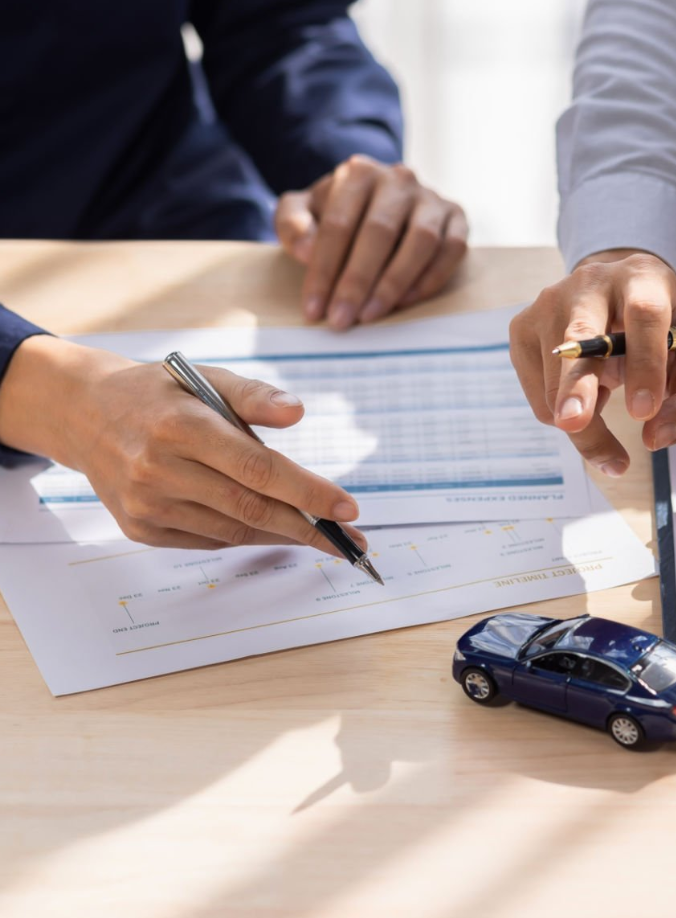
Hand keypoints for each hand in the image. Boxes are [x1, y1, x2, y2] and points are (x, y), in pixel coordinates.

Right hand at [0, 336, 365, 551]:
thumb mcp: (205, 377)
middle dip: (308, 527)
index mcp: (182, 427)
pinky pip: (209, 540)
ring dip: (282, 535)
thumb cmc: (158, 394)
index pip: (259, 469)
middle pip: (251, 508)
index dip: (308, 492)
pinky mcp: (140, 529)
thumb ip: (254, 395)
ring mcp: (147, 505)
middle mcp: (159, 470)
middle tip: (350, 540)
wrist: (83, 414)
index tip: (348, 508)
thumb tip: (298, 412)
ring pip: (233, 530)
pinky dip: (245, 535)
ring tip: (319, 533)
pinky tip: (271, 528)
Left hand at [275, 154, 468, 329]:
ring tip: (371, 315)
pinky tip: (407, 302)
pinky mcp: (457, 217)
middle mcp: (399, 179)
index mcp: (358, 173)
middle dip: (356, 282)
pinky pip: (452, 249)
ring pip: (420, 241)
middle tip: (341, 320)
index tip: (314, 309)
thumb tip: (307, 252)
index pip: (338, 225)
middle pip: (378, 233)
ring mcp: (432, 198)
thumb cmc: (340, 214)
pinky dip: (431, 278)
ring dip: (394, 283)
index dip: (324, 270)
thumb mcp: (303, 211)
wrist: (383, 203)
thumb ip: (292, 224)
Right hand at [509, 250, 675, 475]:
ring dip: (584, 422)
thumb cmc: (662, 336)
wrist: (617, 301)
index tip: (645, 411)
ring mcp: (548, 303)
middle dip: (578, 383)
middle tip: (576, 423)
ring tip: (607, 406)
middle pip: (580, 335)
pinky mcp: (522, 329)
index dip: (645, 363)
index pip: (644, 314)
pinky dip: (564, 412)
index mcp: (643, 279)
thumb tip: (657, 436)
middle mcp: (591, 282)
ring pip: (556, 381)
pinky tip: (585, 391)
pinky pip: (540, 397)